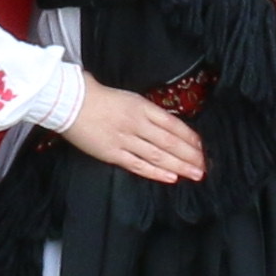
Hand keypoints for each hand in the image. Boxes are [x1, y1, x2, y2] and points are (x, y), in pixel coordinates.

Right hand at [54, 74, 208, 185]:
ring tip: (195, 174)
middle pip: (169, 142)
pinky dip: (156, 172)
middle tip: (204, 167)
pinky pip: (138, 165)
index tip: (202, 148)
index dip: (190, 137)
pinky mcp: (112, 153)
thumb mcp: (130, 98)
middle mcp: (137, 123)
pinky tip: (171, 177)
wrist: (70, 102)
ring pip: (158, 155)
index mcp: (142, 107)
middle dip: (190, 155)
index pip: (173, 124)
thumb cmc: (99, 97)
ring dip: (179, 166)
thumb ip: (149, 112)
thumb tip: (170, 127)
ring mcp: (125, 139)